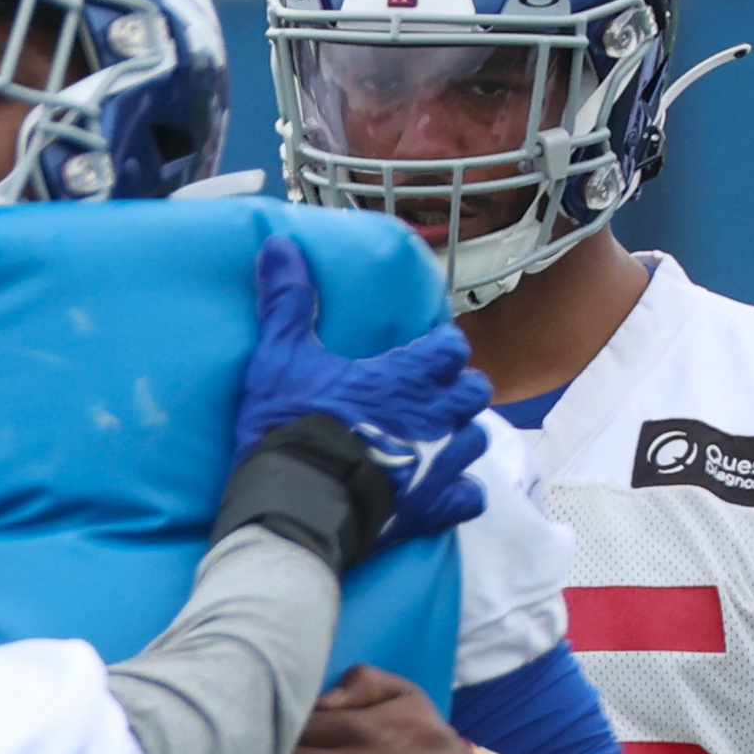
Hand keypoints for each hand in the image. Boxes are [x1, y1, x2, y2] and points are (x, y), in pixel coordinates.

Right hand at [233, 236, 490, 545]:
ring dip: (460, 438)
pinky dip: (460, 494)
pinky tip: (444, 492)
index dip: (442, 351)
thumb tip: (277, 244)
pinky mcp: (434, 509)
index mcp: (405, 377)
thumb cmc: (290, 425)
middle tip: (431, 399)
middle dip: (457, 392)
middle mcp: (433, 416)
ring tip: (437, 443)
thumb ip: (287, 302)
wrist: (296, 503)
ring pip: (475, 440)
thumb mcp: (280, 358)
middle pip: (473, 391)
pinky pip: (470, 498)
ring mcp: (439, 465)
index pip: (452, 347)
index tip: (426, 356)